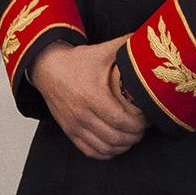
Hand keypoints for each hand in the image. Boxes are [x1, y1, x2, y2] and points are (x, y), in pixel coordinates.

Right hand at [31, 37, 146, 159]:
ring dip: (122, 147)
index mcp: (92, 95)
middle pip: (115, 137)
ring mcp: (74, 124)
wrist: (47, 68)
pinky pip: (90, 151)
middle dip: (134, 137)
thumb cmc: (78, 61)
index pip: (121, 121)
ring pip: (104, 148)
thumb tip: (148, 41)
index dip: (138, 125)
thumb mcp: (103, 50)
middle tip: (142, 129)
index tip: (146, 119)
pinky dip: (105, 153)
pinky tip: (115, 146)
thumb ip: (126, 45)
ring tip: (131, 137)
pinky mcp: (69, 131)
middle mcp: (82, 113)